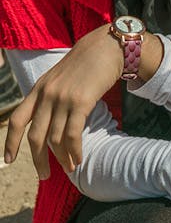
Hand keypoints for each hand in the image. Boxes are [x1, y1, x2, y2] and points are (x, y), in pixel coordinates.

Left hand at [4, 24, 160, 178]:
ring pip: (55, 139)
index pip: (16, 120)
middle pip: (35, 137)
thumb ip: (52, 95)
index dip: (10, 143)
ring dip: (62, 158)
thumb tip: (51, 119)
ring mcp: (63, 98)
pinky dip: (74, 150)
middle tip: (44, 175)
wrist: (107, 46)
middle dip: (38, 160)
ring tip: (70, 168)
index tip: (8, 160)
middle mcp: (47, 95)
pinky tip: (78, 158)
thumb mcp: (61, 77)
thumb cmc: (88, 62)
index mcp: (38, 89)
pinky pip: (72, 134)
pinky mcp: (81, 102)